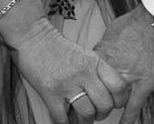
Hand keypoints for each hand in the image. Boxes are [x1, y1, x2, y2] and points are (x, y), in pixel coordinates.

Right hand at [4, 16, 129, 122]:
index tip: (115, 104)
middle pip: (105, 104)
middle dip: (102, 114)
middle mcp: (84, 72)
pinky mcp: (50, 92)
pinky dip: (67, 123)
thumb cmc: (58, 48)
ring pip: (87, 113)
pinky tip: (66, 119)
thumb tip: (109, 92)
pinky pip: (63, 118)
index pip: (118, 86)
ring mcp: (67, 83)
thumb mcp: (84, 54)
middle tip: (97, 113)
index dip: (120, 100)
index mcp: (94, 62)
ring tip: (82, 118)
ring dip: (86, 120)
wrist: (33, 38)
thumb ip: (97, 70)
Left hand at [93, 4, 153, 120]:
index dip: (89, 85)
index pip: (89, 77)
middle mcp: (113, 66)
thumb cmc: (141, 19)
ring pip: (115, 99)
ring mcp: (130, 76)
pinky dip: (129, 118)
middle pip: (100, 91)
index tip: (87, 90)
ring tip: (112, 107)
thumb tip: (101, 52)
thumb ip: (105, 44)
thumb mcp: (114, 28)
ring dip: (115, 102)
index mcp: (103, 53)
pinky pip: (134, 105)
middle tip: (98, 102)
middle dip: (100, 97)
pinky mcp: (146, 82)